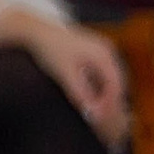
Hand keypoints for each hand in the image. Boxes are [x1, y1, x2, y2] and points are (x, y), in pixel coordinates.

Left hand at [0, 11, 127, 135]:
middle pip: (118, 85)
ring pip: (113, 83)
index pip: (116, 86)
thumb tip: (93, 115)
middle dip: (112, 105)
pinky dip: (103, 91)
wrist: (35, 30)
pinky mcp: (97, 56)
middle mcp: (108, 52)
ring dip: (108, 99)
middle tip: (102, 122)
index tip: (99, 119)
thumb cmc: (48, 49)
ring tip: (99, 115)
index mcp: (103, 54)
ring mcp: (104, 52)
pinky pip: (106, 78)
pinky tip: (94, 101)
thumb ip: (80, 94)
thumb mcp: (63, 73)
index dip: (110, 105)